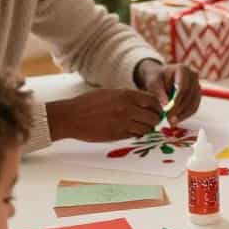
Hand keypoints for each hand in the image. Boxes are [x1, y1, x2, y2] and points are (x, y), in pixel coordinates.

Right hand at [47, 89, 162, 141]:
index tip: (157, 111)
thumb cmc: (88, 103)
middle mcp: (127, 108)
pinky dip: (137, 134)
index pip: (153, 101)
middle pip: (154, 117)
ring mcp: (123, 123)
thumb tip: (144, 102)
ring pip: (147, 128)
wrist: (71, 116)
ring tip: (141, 127)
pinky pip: (135, 136)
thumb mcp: (110, 93)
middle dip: (155, 120)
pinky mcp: (117, 135)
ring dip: (147, 129)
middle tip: (152, 121)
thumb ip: (128, 97)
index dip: (158, 107)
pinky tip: (132, 131)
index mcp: (126, 95)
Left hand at [135, 60, 201, 124]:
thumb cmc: (155, 78)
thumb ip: (159, 93)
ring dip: (183, 114)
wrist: (160, 77)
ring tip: (172, 122)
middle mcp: (194, 76)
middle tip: (169, 120)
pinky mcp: (197, 95)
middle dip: (179, 110)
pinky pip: (194, 107)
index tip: (167, 112)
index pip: (183, 88)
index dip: (176, 101)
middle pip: (189, 96)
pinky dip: (186, 115)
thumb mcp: (153, 83)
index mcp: (183, 69)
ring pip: (194, 103)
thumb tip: (166, 106)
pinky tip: (176, 120)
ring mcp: (197, 85)